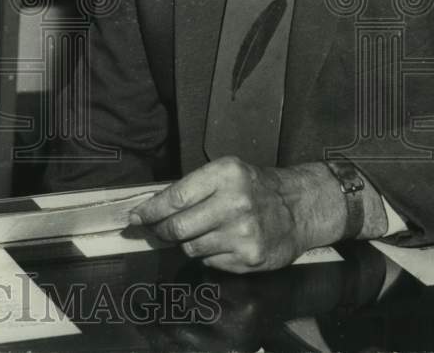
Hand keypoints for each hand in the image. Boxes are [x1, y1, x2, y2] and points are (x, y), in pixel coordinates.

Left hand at [128, 157, 344, 272]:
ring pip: (191, 247)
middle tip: (155, 230)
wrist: (299, 208)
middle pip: (178, 227)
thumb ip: (192, 188)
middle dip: (160, 230)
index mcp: (225, 175)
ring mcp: (243, 233)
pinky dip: (206, 254)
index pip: (176, 197)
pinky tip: (219, 243)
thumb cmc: (254, 187)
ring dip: (185, 243)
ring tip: (196, 233)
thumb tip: (152, 207)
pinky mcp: (249, 258)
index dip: (150, 210)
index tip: (135, 217)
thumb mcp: (226, 172)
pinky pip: (209, 262)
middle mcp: (234, 203)